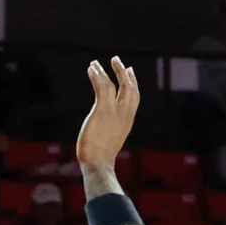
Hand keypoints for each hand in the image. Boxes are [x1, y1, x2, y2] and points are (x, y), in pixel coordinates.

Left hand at [73, 57, 140, 175]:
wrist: (98, 164)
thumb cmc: (100, 159)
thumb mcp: (110, 143)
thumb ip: (110, 133)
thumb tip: (103, 139)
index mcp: (127, 121)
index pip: (134, 98)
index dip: (133, 83)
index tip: (130, 72)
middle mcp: (125, 114)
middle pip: (129, 87)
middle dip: (123, 72)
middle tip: (116, 60)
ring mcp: (114, 111)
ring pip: (116, 84)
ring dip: (107, 70)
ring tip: (95, 63)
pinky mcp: (103, 110)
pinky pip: (102, 87)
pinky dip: (97, 76)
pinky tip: (91, 69)